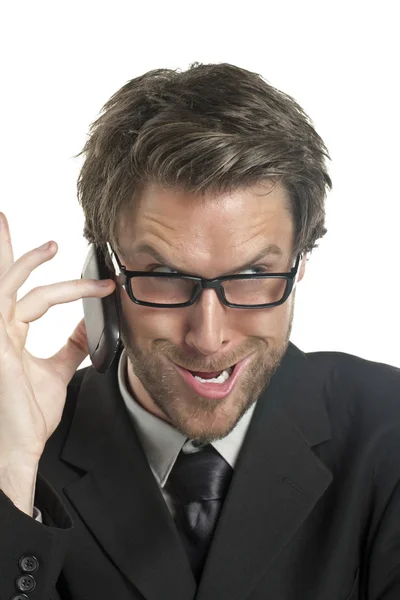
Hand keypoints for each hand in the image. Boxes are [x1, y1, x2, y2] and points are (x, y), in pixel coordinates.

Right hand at [0, 212, 115, 466]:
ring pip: (6, 284)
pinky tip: (37, 262)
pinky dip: (18, 278)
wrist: (18, 446)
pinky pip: (7, 301)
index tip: (105, 286)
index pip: (39, 298)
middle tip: (26, 226)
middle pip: (8, 280)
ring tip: (50, 244)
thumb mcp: (57, 371)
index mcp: (12, 333)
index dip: (72, 289)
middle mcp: (1, 328)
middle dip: (14, 250)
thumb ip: (71, 347)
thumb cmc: (28, 414)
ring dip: (24, 259)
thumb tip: (88, 327)